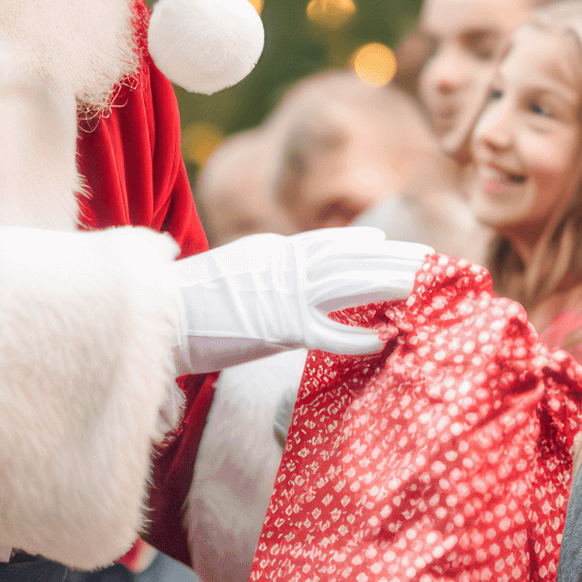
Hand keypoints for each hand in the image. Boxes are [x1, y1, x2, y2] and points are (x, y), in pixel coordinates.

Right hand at [172, 228, 428, 374]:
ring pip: (347, 284)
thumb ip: (258, 269)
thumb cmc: (180, 302)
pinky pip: (325, 332)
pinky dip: (355, 335)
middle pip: (349, 257)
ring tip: (422, 288)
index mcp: (270, 251)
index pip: (326, 244)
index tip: (390, 242)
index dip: (362, 244)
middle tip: (429, 259)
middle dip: (391, 257)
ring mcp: (280, 294)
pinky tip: (382, 340)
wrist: (151, 314)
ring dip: (387, 285)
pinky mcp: (274, 327)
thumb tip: (276, 268)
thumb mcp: (228, 273)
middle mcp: (281, 264)